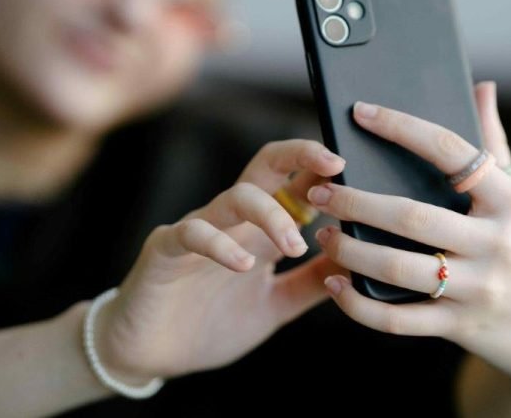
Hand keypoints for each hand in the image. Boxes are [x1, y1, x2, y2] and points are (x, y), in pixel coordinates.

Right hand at [94, 140, 345, 380]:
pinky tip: (243, 265)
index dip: (326, 175)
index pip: (297, 186)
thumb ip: (311, 283)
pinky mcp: (166, 250)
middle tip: (334, 165)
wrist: (153, 355)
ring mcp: (199, 230)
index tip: (357, 174)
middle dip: (300, 156)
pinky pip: (193, 234)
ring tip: (294, 245)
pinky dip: (221, 245)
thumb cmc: (212, 324)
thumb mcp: (276, 304)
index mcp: (261, 231)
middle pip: (267, 167)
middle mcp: (234, 222)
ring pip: (236, 197)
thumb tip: (357, 262)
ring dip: (271, 214)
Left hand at [309, 83, 510, 386]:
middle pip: (412, 216)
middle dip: (357, 201)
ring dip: (351, 251)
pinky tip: (335, 285)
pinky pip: (399, 319)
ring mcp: (479, 288)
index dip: (402, 128)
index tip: (361, 112)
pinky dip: (359, 304)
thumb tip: (482, 86)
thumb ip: (494, 144)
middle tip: (319, 191)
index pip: (451, 151)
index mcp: (508, 200)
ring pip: (399, 269)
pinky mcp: (461, 326)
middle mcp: (496, 242)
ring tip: (323, 234)